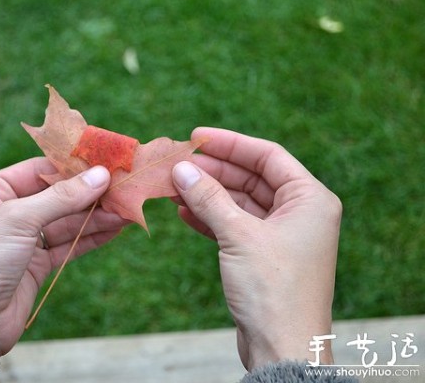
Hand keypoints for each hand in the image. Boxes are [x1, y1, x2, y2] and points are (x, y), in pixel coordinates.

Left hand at [0, 158, 127, 381]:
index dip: (71, 165)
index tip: (104, 161)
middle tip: (123, 187)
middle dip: (89, 193)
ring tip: (127, 210)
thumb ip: (62, 197)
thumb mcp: (19, 219)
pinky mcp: (35, 264)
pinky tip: (114, 229)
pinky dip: (90, 237)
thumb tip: (100, 175)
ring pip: (65, 221)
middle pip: (55, 195)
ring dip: (95, 216)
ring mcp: (21, 239)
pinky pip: (67, 244)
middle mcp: (5, 211)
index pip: (37, 168)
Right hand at [172, 127, 341, 370]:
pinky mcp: (264, 255)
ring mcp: (281, 235)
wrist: (283, 347)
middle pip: (252, 177)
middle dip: (214, 171)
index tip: (197, 137)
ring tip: (174, 186)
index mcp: (309, 199)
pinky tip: (185, 211)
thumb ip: (209, 198)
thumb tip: (182, 169)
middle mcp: (299, 213)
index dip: (231, 143)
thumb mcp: (239, 236)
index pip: (268, 155)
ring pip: (240, 202)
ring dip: (208, 194)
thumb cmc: (273, 289)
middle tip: (179, 163)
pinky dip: (211, 218)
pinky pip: (235, 225)